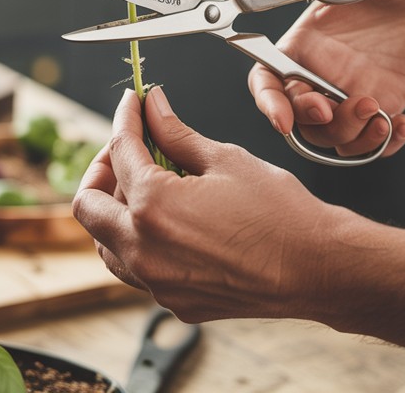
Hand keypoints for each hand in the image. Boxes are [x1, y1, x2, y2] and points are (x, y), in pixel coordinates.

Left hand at [72, 87, 337, 321]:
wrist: (316, 268)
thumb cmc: (280, 212)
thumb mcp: (225, 158)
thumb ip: (176, 132)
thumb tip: (152, 106)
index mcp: (152, 205)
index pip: (119, 151)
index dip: (125, 119)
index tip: (133, 105)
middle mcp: (143, 249)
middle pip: (88, 205)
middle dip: (103, 168)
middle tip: (129, 147)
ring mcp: (156, 282)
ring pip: (105, 244)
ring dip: (114, 211)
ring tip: (147, 185)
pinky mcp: (173, 301)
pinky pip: (135, 269)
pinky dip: (137, 242)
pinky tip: (167, 221)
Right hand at [249, 0, 404, 157]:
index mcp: (308, 39)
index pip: (268, 77)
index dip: (267, 100)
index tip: (280, 118)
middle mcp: (323, 71)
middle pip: (298, 116)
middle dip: (310, 122)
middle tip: (333, 109)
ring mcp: (353, 91)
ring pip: (333, 136)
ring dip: (350, 135)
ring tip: (380, 114)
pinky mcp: (386, 103)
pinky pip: (372, 143)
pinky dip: (383, 145)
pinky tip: (403, 124)